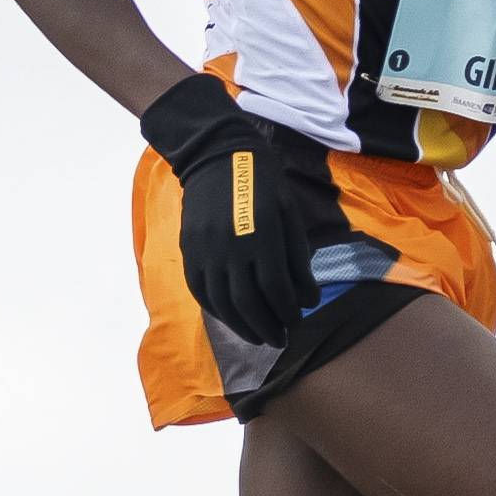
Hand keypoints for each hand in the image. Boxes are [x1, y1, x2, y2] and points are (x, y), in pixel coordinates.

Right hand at [141, 69, 363, 326]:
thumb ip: (297, 258)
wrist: (217, 155)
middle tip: (280, 340)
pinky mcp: (189, 250)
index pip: (276, 288)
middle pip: (248, 303)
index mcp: (261, 236)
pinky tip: (230, 318)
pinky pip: (200, 290)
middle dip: (266, 326)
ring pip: (221, 302)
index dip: (288, 311)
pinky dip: (216, 310)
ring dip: (241, 326)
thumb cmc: (264, 182)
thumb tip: (306, 298)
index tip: (298, 321)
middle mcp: (230, 248)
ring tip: (257, 336)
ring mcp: (205, 251)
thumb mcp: (289, 213)